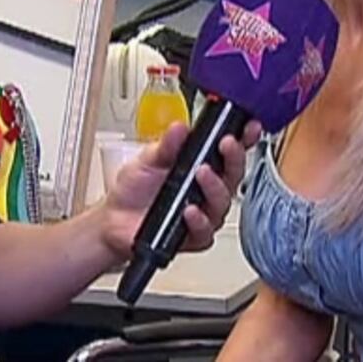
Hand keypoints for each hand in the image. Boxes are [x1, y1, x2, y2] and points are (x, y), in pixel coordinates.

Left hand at [99, 119, 262, 258]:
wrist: (114, 219)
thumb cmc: (134, 188)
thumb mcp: (147, 159)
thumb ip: (165, 145)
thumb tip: (180, 128)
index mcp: (200, 165)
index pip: (228, 151)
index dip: (244, 138)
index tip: (249, 127)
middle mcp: (207, 189)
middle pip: (233, 175)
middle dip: (234, 158)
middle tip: (227, 145)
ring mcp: (203, 212)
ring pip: (223, 203)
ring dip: (215, 188)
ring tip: (202, 174)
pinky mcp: (193, 236)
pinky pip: (205, 231)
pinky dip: (199, 221)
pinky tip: (190, 211)